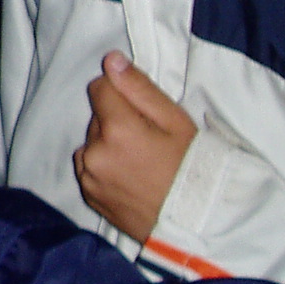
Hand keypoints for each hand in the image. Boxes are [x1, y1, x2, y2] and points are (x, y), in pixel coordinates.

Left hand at [73, 51, 195, 241]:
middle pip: (97, 117)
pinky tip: (130, 178)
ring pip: (91, 142)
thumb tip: (110, 60)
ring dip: (108, 145)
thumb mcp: (176, 122)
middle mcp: (95, 152)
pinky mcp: (89, 195)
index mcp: (117, 129)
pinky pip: (88, 167)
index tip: (142, 111)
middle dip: (117, 121)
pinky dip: (103, 167)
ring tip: (141, 163)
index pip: (99, 87)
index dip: (120, 93)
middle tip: (149, 141)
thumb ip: (139, 88)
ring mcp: (89, 176)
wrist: (196, 223)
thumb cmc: (192, 168)